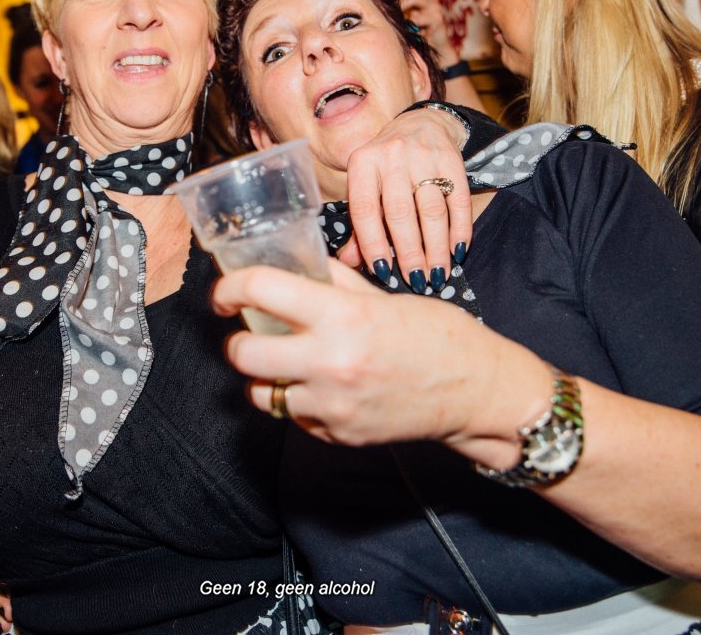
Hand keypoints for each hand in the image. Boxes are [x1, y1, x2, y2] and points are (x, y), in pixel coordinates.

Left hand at [213, 260, 513, 448]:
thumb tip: (299, 266)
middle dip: (238, 342)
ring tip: (288, 364)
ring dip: (267, 377)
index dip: (229, 289)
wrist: (476, 392)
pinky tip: (324, 388)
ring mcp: (333, 405)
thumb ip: (336, 284)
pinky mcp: (338, 434)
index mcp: (343, 317)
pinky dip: (300, 402)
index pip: (260, 291)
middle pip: (243, 354)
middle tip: (248, 334)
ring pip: (263, 394)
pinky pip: (296, 417)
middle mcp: (331, 363)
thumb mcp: (385, 298)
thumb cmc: (439, 336)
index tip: (224, 295)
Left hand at [344, 108, 471, 292]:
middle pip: (400, 213)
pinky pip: (458, 201)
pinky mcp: (452, 160)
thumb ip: (359, 225)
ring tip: (438, 274)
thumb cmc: (386, 168)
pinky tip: (458, 252)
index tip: (383, 273)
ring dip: (436, 247)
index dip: (373, 244)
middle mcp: (392, 157)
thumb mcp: (366, 186)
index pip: (365, 210)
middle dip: (410, 252)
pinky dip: (459, 230)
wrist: (420, 125)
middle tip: (416, 280)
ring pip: (431, 210)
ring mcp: (424, 157)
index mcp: (363, 164)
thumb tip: (349, 263)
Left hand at [393, 0, 455, 64]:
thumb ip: (401, 6)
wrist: (437, 47)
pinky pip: (419, 17)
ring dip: (403, 5)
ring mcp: (435, 8)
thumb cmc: (420, 31)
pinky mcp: (437, 20)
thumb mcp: (409, 16)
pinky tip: (409, 28)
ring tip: (398, 15)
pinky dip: (411, 22)